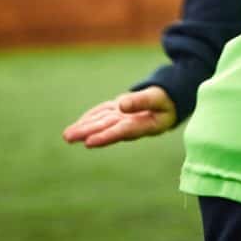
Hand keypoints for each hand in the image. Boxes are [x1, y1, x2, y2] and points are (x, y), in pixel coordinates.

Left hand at [62, 85, 177, 148]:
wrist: (172, 103)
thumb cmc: (168, 101)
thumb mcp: (159, 98)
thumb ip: (141, 101)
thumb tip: (121, 103)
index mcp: (144, 125)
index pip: (122, 131)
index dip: (106, 137)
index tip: (89, 142)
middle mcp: (131, 125)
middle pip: (107, 129)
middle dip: (87, 133)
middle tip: (68, 137)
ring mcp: (124, 119)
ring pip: (102, 123)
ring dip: (85, 128)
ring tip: (68, 135)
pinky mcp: (121, 113)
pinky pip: (104, 115)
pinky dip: (91, 118)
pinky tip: (80, 123)